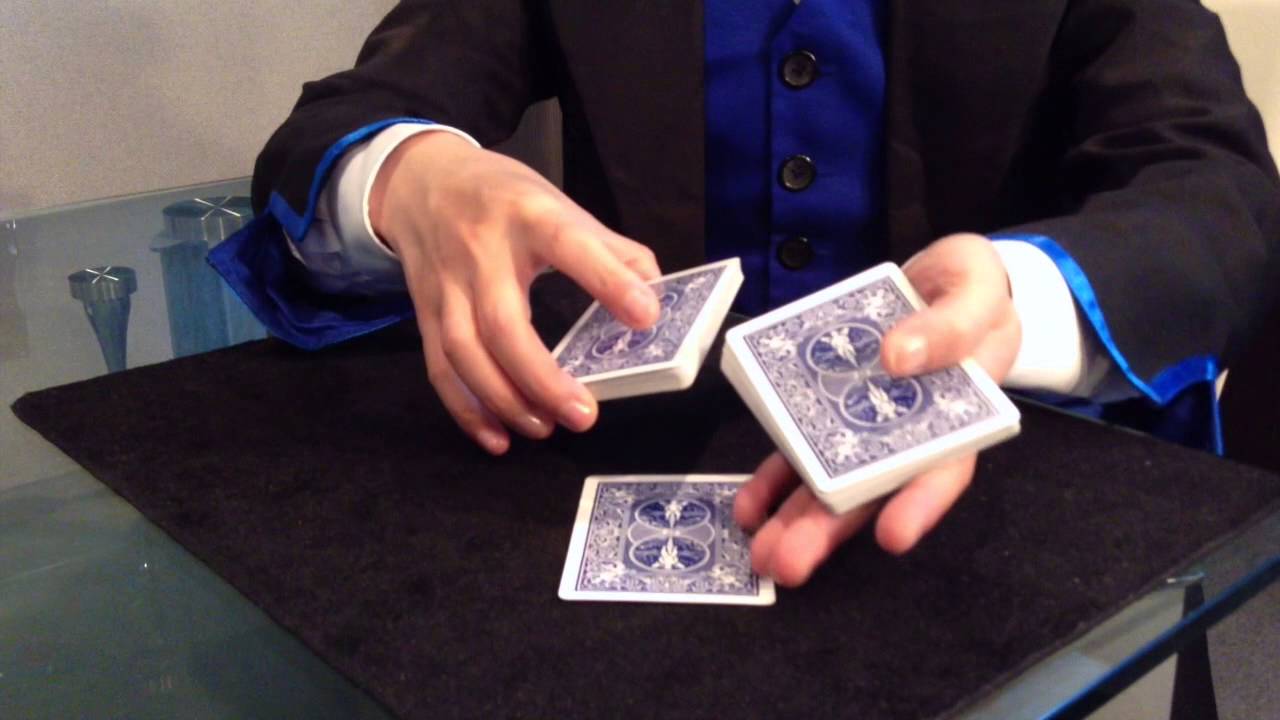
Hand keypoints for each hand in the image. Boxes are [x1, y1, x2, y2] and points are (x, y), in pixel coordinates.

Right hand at [370, 131, 661, 453]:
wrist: (420, 181)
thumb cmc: (503, 197)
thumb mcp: (556, 201)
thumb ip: (607, 248)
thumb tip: (654, 294)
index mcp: (527, 215)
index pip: (568, 245)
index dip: (607, 281)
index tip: (646, 317)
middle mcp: (480, 252)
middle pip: (502, 323)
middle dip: (541, 377)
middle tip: (584, 416)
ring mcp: (447, 286)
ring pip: (464, 353)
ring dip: (504, 400)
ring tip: (545, 427)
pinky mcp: (426, 313)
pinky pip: (440, 369)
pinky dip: (466, 410)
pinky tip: (498, 437)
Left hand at [733, 233, 1021, 585]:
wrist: (943, 276)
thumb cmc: (976, 288)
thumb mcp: (977, 292)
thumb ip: (949, 325)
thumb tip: (898, 356)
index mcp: (959, 415)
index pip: (944, 467)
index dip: (919, 503)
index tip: (892, 537)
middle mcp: (909, 434)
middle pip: (871, 489)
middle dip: (829, 529)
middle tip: (790, 567)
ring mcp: (864, 426)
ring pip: (830, 482)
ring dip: (795, 519)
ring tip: (761, 555)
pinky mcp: (830, 410)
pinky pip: (800, 448)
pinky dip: (775, 478)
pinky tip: (749, 508)